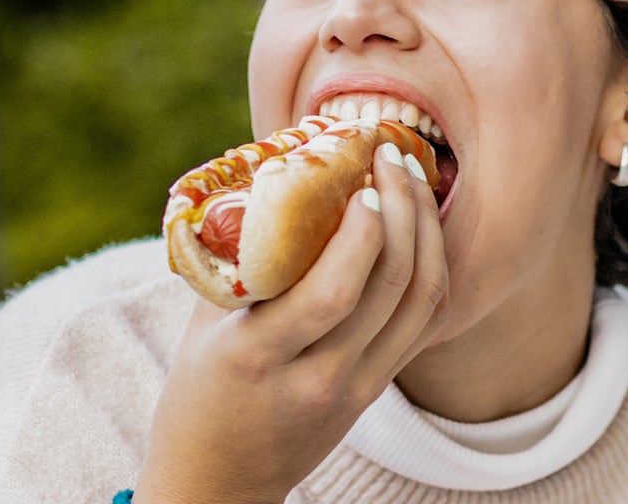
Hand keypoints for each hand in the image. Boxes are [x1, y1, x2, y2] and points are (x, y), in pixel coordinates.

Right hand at [134, 143, 447, 503]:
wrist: (218, 484)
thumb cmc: (197, 393)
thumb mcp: (201, 326)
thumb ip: (235, 261)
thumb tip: (267, 176)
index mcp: (258, 357)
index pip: (332, 293)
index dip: (361, 232)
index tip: (364, 178)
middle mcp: (317, 378)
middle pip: (388, 288)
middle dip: (404, 210)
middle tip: (395, 155)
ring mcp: (355, 390)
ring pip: (419, 304)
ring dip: (427, 232)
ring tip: (416, 178)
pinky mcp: (376, 393)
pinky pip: (422, 323)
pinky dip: (430, 267)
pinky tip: (423, 227)